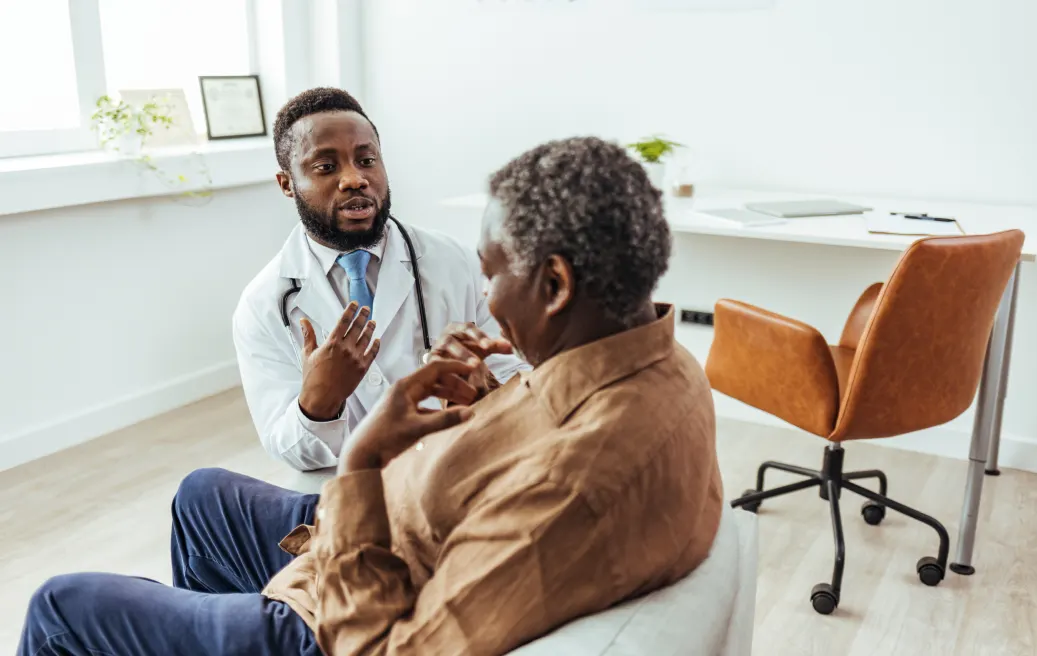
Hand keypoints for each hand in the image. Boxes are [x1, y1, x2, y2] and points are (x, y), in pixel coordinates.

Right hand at [298, 302, 379, 420]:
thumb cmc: (313, 377)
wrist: (322, 396)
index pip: (344, 321)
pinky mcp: (362, 368)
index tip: (354, 304)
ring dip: (370, 328)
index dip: (350, 311)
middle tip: (366, 309)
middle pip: (357, 327)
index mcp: (332, 343)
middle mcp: (346, 349)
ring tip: (372, 322)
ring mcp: (356, 358)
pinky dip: (375, 345)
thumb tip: (303, 321)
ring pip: (367, 339)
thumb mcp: (308, 353)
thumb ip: (308, 335)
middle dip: (363, 316)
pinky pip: (372, 354)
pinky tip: (376, 340)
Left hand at [343, 359, 478, 471]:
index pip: (435, 368)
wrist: (361, 454)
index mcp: (406, 386)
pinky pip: (426, 405)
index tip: (472, 369)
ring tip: (466, 401)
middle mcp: (404, 390)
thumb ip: (445, 420)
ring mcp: (402, 401)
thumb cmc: (385, 438)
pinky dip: (439, 408)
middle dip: (455, 384)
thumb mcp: (418, 428)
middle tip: (473, 392)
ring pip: (431, 392)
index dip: (455, 367)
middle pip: (435, 379)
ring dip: (448, 395)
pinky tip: (451, 415)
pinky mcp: (402, 414)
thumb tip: (470, 413)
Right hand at [428, 323, 512, 405]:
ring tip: (470, 389)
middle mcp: (444, 339)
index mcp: (458, 329)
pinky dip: (449, 389)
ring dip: (454, 375)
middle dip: (463, 354)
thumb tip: (511, 347)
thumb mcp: (482, 346)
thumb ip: (495, 345)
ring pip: (441, 362)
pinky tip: (463, 398)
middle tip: (476, 365)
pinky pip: (438, 378)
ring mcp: (435, 354)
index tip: (488, 347)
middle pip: (451, 343)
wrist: (451, 359)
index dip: (478, 337)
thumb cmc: (469, 349)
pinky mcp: (430, 369)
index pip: (467, 328)